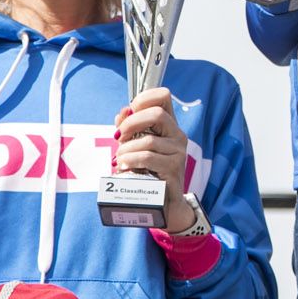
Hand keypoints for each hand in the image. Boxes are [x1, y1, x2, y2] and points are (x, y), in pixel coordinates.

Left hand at [114, 87, 194, 232]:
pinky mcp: (174, 168)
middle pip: (157, 114)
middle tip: (119, 137)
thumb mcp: (137, 146)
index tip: (129, 111)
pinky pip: (148, 158)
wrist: (164, 202)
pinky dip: (131, 161)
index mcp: (169, 125)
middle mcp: (177, 135)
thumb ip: (129, 128)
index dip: (144, 98)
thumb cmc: (148, 171)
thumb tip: (122, 112)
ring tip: (119, 159)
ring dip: (127, 149)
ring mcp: (178, 152)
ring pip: (148, 141)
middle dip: (131, 124)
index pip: (163, 96)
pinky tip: (124, 166)